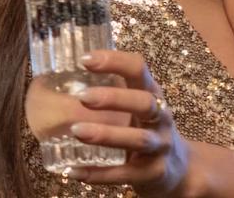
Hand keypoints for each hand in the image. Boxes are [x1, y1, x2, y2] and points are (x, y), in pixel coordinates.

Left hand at [64, 50, 198, 196]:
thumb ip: (108, 90)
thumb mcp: (135, 105)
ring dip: (106, 135)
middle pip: (144, 103)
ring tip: (77, 131)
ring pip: (138, 139)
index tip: (84, 60)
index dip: (115, 61)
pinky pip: (126, 174)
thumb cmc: (145, 127)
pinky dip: (99, 174)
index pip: (138, 69)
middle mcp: (161, 117)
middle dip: (113, 98)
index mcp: (152, 93)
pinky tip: (74, 171)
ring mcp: (160, 146)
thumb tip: (54, 77)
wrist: (179, 168)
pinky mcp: (154, 173)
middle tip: (82, 97)